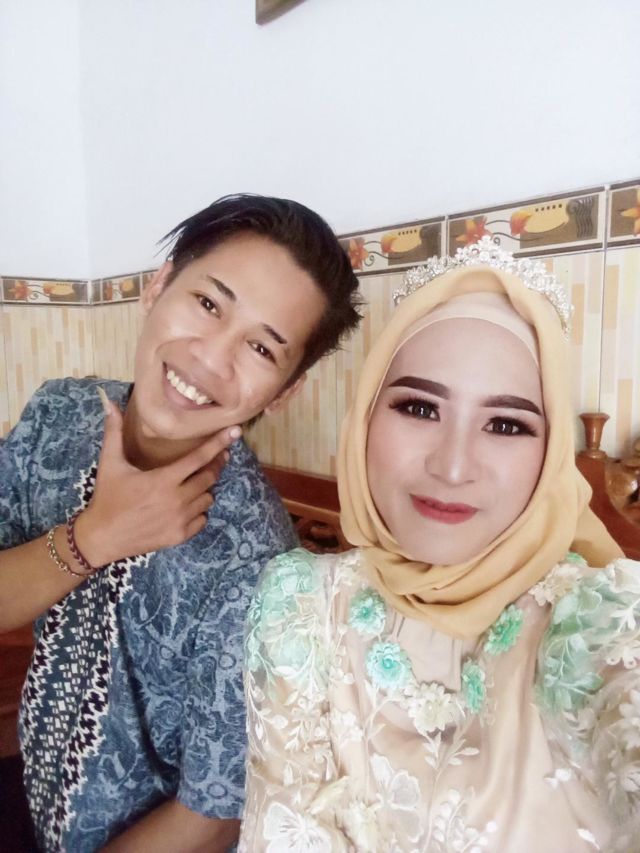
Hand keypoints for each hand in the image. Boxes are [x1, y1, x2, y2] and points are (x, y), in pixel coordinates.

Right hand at [75, 396, 240, 565]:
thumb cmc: (107, 498)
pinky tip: (187, 504)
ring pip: (208, 498)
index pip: (199, 458)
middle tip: (219, 456)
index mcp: (163, 479)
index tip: (235, 432)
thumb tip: (109, 403)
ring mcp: (180, 520)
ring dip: (205, 488)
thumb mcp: (110, 463)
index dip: (219, 443)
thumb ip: (114, 432)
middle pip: (209, 477)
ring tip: (194, 482)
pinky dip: (199, 510)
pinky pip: (202, 519)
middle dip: (216, 464)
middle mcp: (176, 499)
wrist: (101, 538)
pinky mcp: (180, 536)